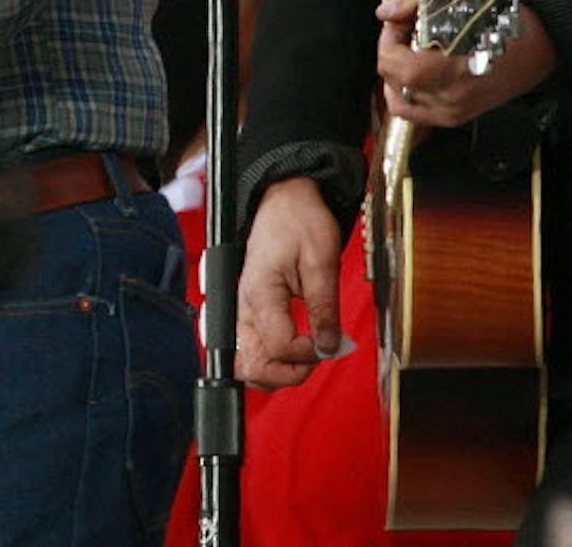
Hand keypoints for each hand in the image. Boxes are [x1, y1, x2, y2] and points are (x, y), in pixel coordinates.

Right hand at [235, 176, 344, 388]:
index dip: (308, 352)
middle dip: (287, 373)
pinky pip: (249, 348)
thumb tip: (330, 346)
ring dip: (276, 370)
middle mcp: (242, 306)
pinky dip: (270, 358)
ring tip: (305, 355)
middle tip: (317, 356)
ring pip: (246, 363)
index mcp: (259, 293)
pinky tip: (292, 348)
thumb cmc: (299, 221)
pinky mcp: (246, 309)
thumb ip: (324, 308)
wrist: (283, 199)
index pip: (278, 346)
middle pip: (251, 366)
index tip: (330, 341)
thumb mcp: (322, 261)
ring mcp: (241, 310)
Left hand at [375, 0, 554, 127]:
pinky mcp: (458, 116)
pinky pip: (415, 113)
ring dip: (397, 74)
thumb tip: (386, 13)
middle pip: (393, 79)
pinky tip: (415, 73)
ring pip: (399, 100)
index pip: (393, 62)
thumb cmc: (505, 14)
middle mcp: (451, 95)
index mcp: (450, 67)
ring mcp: (454, 110)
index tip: (401, 21)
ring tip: (411, 52)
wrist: (541, 40)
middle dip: (392, 50)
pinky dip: (407, 93)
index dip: (389, 37)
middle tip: (407, 31)